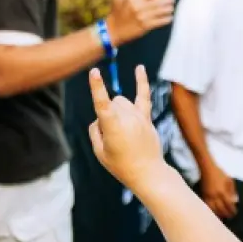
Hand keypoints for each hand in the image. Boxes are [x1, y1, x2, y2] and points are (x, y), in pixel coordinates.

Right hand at [88, 65, 165, 193]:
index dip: (97, 87)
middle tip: (112, 138)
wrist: (148, 174)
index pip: (102, 102)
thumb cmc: (121, 165)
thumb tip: (100, 118)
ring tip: (122, 133)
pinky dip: (141, 81)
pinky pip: (144, 95)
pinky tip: (139, 68)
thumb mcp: (99, 151)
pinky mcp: (146, 118)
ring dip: (117, 111)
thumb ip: (94, 130)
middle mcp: (127, 117)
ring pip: (121, 101)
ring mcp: (138, 116)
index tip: (94, 71)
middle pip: (110, 103)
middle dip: (106, 116)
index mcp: (113, 126)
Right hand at [105, 0, 174, 45]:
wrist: (114, 30)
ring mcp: (143, 17)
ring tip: (170, 7)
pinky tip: (168, 16)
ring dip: (169, 8)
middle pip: (160, 1)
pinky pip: (161, 21)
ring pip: (162, 11)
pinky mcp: (146, 26)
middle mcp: (139, 7)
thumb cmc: (116, 12)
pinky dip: (167, 19)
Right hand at [199, 161, 238, 219]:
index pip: (229, 205)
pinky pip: (207, 206)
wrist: (207, 168)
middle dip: (226, 214)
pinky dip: (211, 210)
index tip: (234, 213)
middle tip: (229, 216)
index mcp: (223, 192)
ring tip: (222, 216)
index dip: (232, 210)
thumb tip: (235, 201)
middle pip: (221, 209)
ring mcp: (208, 196)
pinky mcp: (203, 195)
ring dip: (218, 214)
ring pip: (213, 209)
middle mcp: (215, 196)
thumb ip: (232, 191)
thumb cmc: (219, 173)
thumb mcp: (229, 180)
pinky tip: (214, 212)